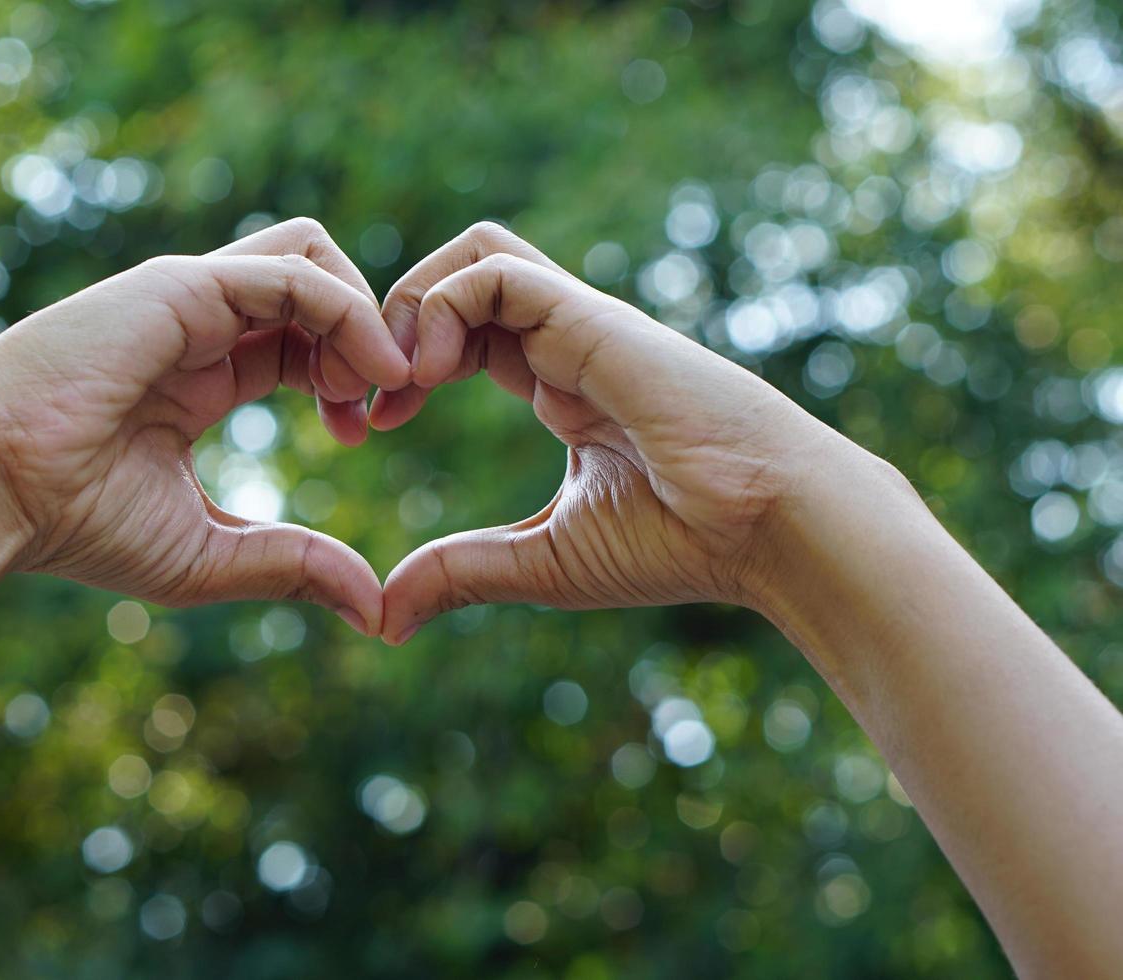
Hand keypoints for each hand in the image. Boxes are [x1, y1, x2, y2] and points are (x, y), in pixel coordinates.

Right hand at [0, 218, 408, 633]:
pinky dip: (348, 313)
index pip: (301, 339)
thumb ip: (292, 565)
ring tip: (376, 384)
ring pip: (310, 251)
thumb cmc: (75, 524)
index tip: (363, 433)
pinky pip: (292, 273)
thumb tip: (376, 611)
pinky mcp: (181, 286)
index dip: (350, 373)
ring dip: (364, 312)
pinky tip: (366, 374)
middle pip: (316, 281)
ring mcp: (189, 296)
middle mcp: (199, 323)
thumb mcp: (208, 554)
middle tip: (385, 404)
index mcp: (200, 374)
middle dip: (369, 335)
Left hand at [372, 222, 868, 643]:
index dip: (397, 367)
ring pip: (475, 253)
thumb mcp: (541, 561)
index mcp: (557, 385)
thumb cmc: (679, 545)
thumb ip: (461, 571)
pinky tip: (428, 376)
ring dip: (410, 303)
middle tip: (355, 396)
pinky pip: (498, 270)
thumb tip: (382, 617)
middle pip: (459, 277)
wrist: (769, 530)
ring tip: (390, 383)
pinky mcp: (593, 318)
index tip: (366, 428)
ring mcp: (580, 324)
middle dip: (388, 321)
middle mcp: (565, 344)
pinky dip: (444, 307)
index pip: (460, 334)